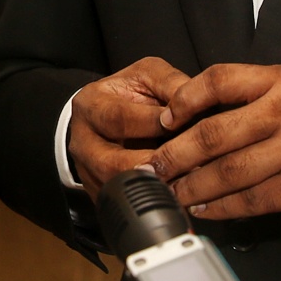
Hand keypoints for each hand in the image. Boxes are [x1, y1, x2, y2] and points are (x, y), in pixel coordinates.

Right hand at [67, 57, 191, 198]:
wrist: (106, 116)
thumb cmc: (130, 95)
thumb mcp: (148, 76)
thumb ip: (171, 84)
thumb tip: (197, 104)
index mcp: (90, 106)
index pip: (119, 118)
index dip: (153, 123)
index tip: (184, 125)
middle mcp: (82, 142)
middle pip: (113, 163)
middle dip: (154, 164)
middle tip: (189, 163)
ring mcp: (88, 173)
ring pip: (118, 189)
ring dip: (155, 188)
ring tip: (187, 183)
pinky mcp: (99, 194)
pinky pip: (124, 204)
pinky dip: (152, 201)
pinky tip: (177, 195)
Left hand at [148, 64, 280, 222]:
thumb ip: (264, 98)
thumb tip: (209, 115)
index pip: (221, 79)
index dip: (185, 99)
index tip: (165, 118)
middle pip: (214, 131)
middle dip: (176, 153)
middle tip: (155, 167)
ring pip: (226, 170)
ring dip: (193, 186)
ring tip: (173, 193)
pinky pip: (250, 200)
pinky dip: (222, 208)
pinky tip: (206, 210)